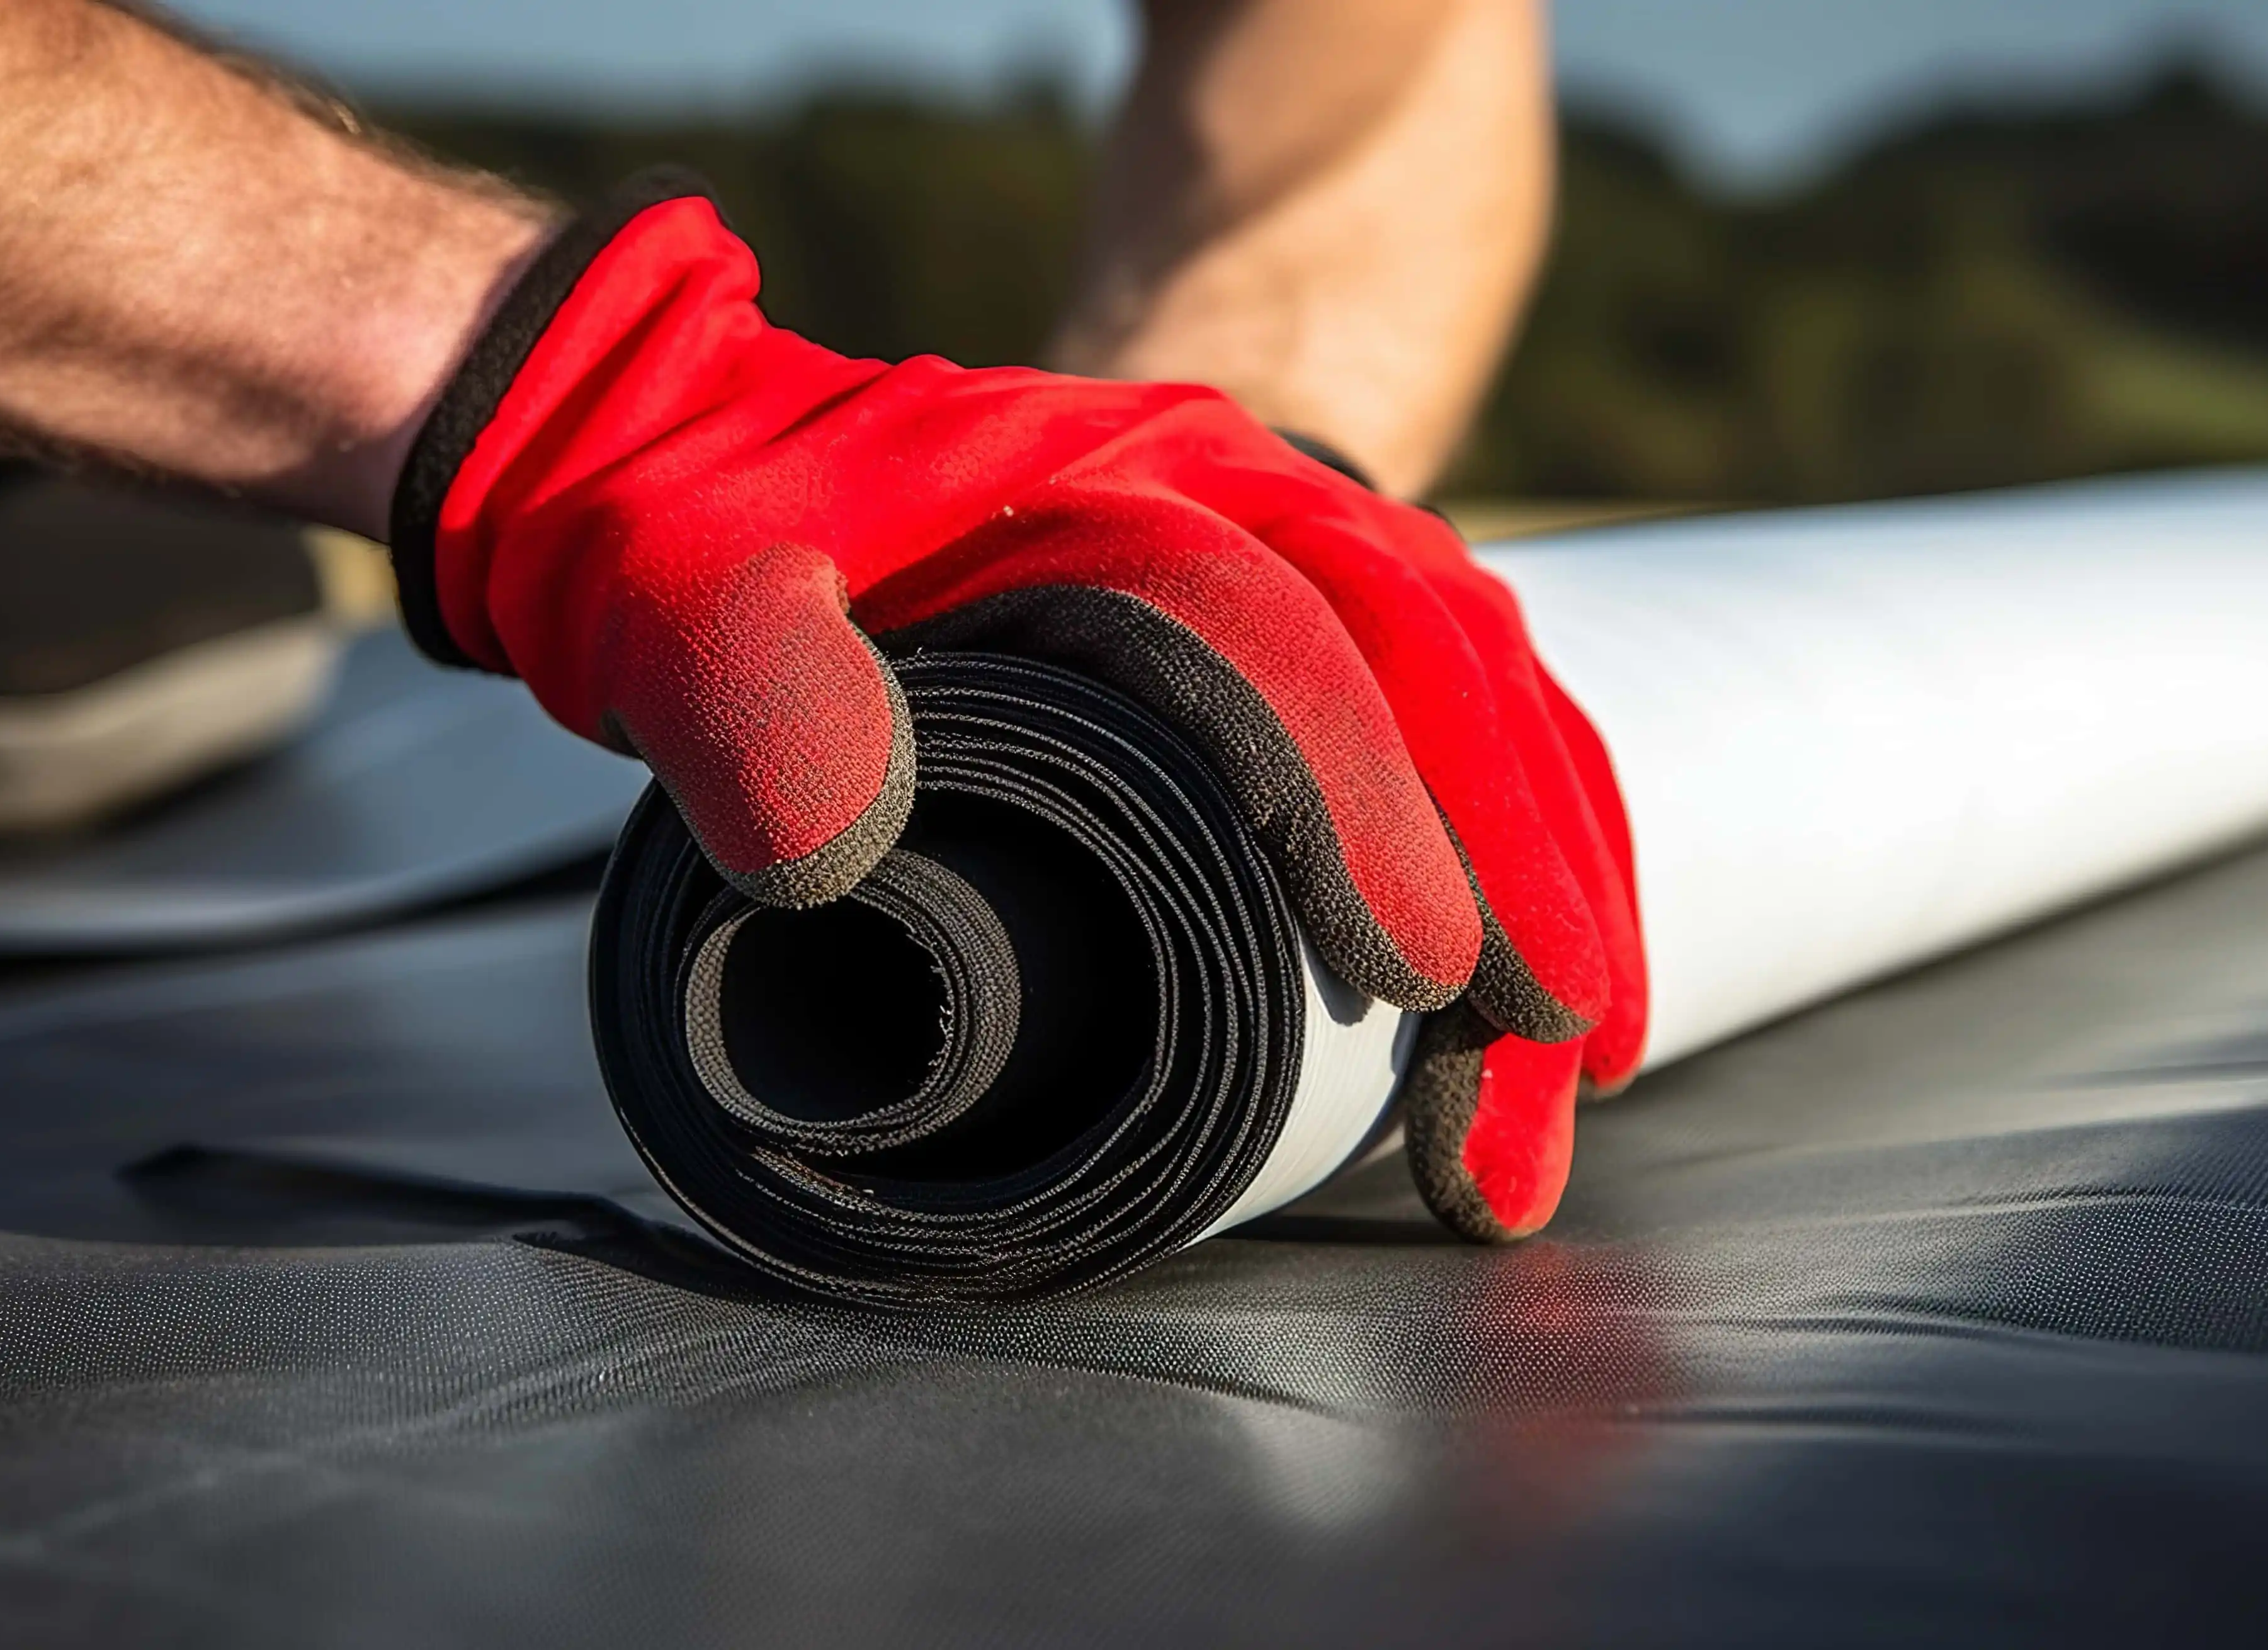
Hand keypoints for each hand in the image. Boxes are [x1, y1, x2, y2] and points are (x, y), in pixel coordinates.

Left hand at [389, 176, 1645, 1236]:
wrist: (700, 448)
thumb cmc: (697, 543)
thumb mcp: (680, 603)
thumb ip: (748, 706)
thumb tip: (841, 854)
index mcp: (1101, 488)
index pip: (1274, 637)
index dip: (1358, 808)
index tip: (1426, 984)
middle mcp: (1226, 487)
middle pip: (1437, 663)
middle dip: (1527, 872)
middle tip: (1568, 1070)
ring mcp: (1275, 531)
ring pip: (1486, 682)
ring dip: (1560, 867)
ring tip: (1587, 1071)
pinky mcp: (1288, 596)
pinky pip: (1463, 691)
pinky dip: (1532, 821)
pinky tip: (1550, 964)